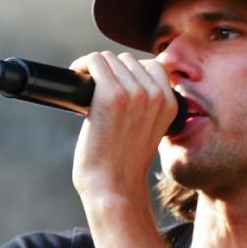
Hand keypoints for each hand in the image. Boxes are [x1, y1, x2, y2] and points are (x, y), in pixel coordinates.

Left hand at [69, 51, 176, 201]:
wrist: (113, 189)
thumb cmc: (123, 166)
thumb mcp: (149, 133)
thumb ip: (148, 108)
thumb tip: (126, 82)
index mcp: (170, 104)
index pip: (153, 66)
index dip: (130, 73)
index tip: (114, 86)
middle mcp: (155, 95)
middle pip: (127, 61)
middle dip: (111, 74)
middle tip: (96, 95)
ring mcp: (134, 93)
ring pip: (110, 59)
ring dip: (95, 71)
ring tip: (87, 90)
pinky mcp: (110, 95)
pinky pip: (94, 61)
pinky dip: (82, 66)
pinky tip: (76, 77)